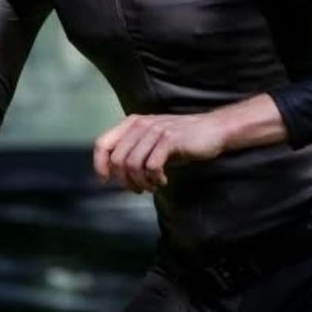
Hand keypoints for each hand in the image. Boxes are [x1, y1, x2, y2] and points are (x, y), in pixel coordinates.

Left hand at [93, 113, 226, 193]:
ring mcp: (156, 131)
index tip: (106, 180)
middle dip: (124, 181)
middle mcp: (141, 124)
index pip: (102, 143)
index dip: (99, 165)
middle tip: (138, 189)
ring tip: (152, 186)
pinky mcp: (170, 139)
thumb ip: (132, 150)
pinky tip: (163, 181)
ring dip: (141, 182)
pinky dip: (155, 179)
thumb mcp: (152, 141)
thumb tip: (111, 172)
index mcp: (132, 123)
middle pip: (117, 159)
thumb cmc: (181, 140)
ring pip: (133, 164)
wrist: (212, 130)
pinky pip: (152, 166)